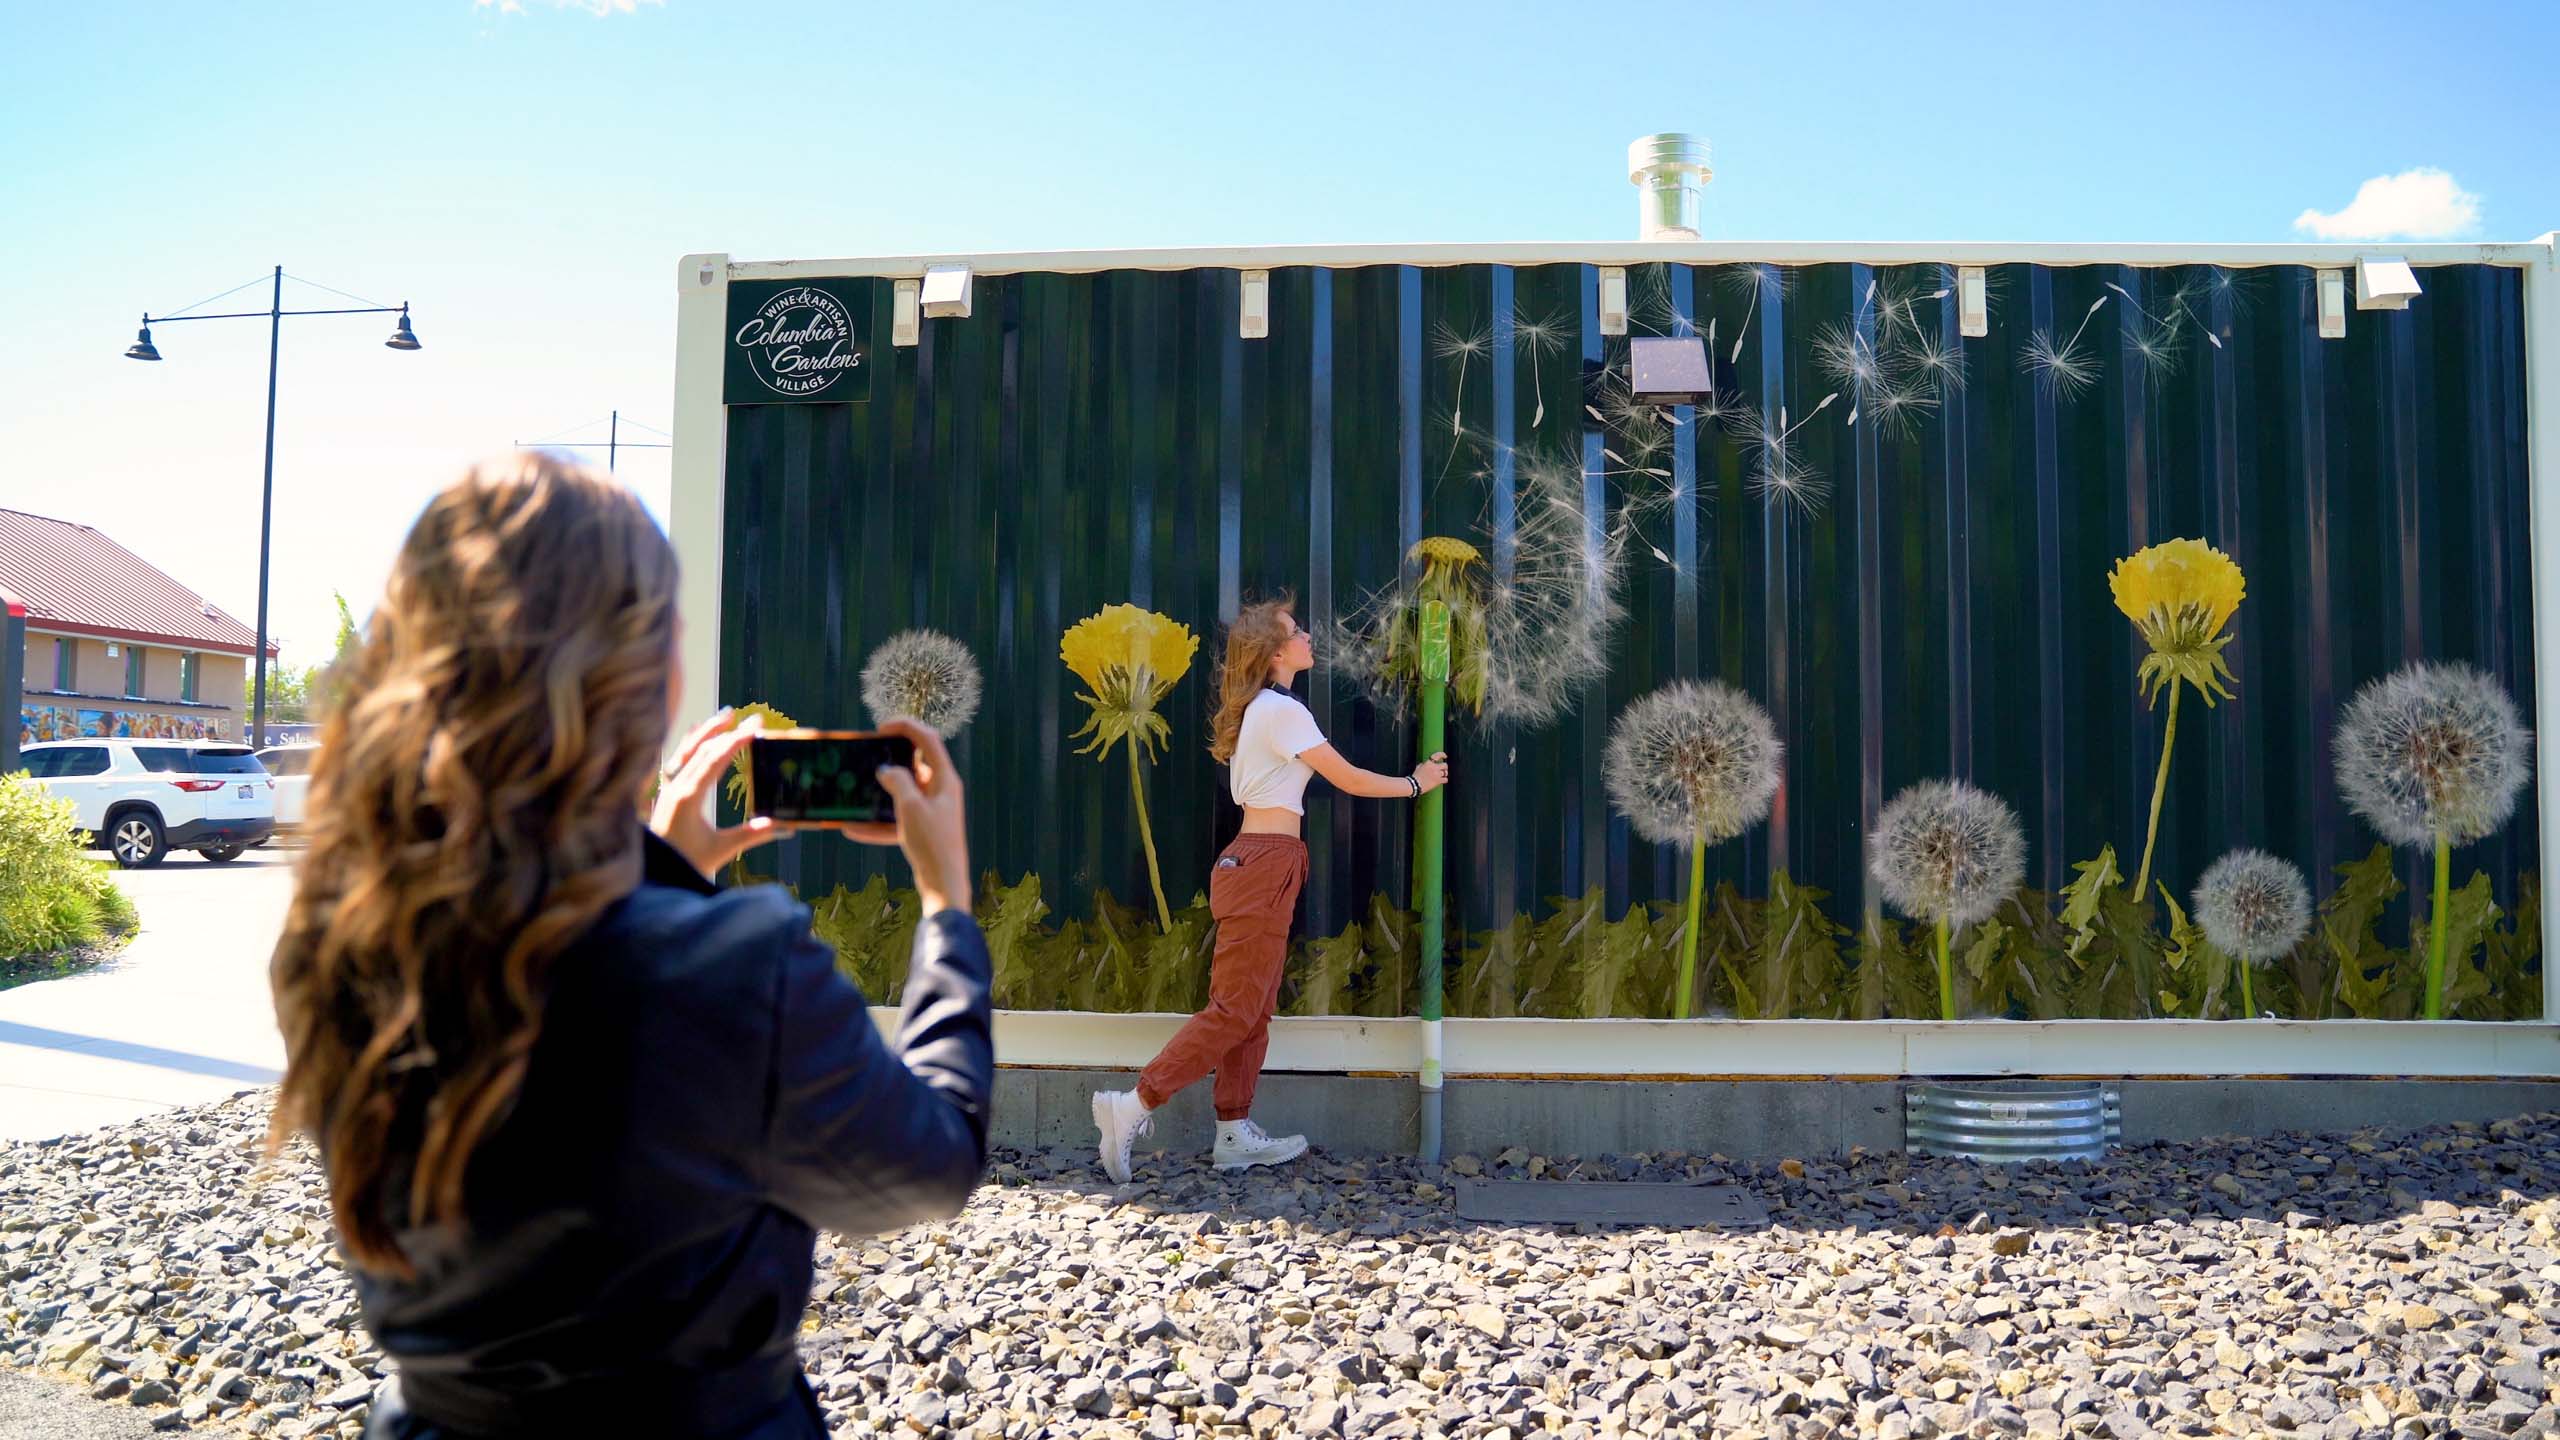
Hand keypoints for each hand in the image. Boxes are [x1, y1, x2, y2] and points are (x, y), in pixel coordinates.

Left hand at [649, 708, 780, 877]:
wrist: (654, 876)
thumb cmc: (685, 864)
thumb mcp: (721, 850)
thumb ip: (752, 835)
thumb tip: (783, 825)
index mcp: (688, 798)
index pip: (715, 760)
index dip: (736, 741)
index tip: (755, 726)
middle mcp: (675, 788)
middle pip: (703, 750)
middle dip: (728, 732)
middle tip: (752, 719)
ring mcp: (668, 789)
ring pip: (688, 751)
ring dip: (708, 732)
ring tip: (726, 715)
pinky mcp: (667, 793)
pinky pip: (679, 760)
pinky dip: (690, 744)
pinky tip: (698, 733)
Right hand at [837, 717, 972, 914]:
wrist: (944, 883)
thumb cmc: (932, 842)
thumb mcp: (911, 807)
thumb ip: (898, 782)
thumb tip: (886, 770)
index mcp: (945, 779)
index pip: (928, 740)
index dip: (906, 727)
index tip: (881, 729)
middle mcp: (941, 790)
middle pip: (915, 764)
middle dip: (890, 760)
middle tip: (868, 757)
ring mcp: (933, 810)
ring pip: (904, 793)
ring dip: (881, 793)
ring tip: (857, 790)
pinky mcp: (924, 829)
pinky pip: (898, 819)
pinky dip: (879, 823)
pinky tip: (853, 829)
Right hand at [1412, 751, 1449, 795]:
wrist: (1414, 785)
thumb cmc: (1415, 777)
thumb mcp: (1418, 767)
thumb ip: (1423, 764)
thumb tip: (1425, 764)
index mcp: (1429, 763)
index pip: (1438, 755)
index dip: (1443, 755)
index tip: (1445, 756)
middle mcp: (1434, 767)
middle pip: (1445, 765)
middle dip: (1444, 767)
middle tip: (1443, 770)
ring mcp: (1437, 774)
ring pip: (1446, 772)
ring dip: (1444, 774)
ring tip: (1441, 776)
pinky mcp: (1438, 781)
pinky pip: (1446, 779)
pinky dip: (1444, 780)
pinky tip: (1442, 780)